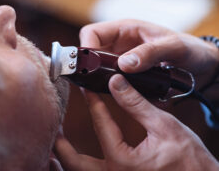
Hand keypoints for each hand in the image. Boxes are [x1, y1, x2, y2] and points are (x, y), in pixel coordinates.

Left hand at [54, 75, 218, 170]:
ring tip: (58, 145)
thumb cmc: (190, 161)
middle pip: (73, 162)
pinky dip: (79, 168)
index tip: (86, 89)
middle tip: (54, 128)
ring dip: (65, 160)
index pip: (100, 124)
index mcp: (121, 161)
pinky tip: (76, 160)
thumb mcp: (164, 127)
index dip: (93, 103)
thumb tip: (116, 82)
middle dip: (60, 145)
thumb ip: (136, 104)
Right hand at [79, 20, 218, 88]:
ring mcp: (121, 60)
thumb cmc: (189, 49)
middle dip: (88, 66)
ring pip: (97, 68)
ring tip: (101, 90)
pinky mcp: (125, 75)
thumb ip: (150, 53)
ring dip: (96, 79)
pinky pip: (109, 80)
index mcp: (125, 29)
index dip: (86, 47)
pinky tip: (114, 95)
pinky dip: (108, 87)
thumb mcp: (173, 47)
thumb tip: (124, 64)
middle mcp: (119, 44)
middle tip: (91, 82)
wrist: (200, 66)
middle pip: (90, 52)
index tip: (88, 65)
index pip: (92, 32)